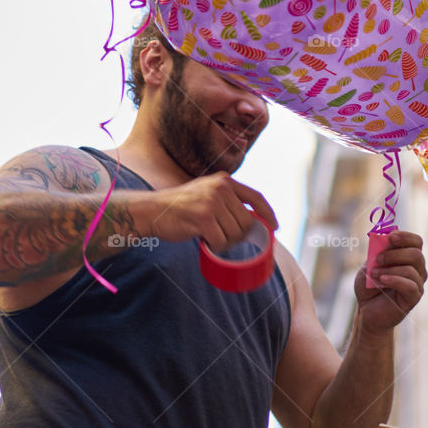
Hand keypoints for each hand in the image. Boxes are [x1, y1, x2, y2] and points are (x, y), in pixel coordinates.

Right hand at [144, 173, 277, 252]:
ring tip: (209, 235)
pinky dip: (215, 246)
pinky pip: (221, 242)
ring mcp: (212, 202)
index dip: (268, 214)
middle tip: (222, 236)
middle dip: (239, 235)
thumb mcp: (207, 192)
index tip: (274, 227)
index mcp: (224, 180)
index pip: (256, 197)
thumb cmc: (181, 207)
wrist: (153, 210)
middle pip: (247, 222)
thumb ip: (228, 200)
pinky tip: (204, 240)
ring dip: (225, 241)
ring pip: (235, 234)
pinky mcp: (203, 218)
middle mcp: (220, 188)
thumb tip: (255, 222)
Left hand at [354, 231, 426, 333]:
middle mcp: (417, 269)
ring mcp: (417, 284)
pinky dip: (394, 279)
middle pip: (416, 253)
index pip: (416, 241)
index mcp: (408, 258)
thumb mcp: (369, 265)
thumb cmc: (369, 287)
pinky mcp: (414, 297)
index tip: (390, 237)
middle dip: (394, 253)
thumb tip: (384, 239)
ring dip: (389, 268)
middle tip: (377, 259)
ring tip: (373, 274)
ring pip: (412, 269)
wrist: (367, 311)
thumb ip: (377, 252)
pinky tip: (381, 280)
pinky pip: (410, 285)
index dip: (405, 236)